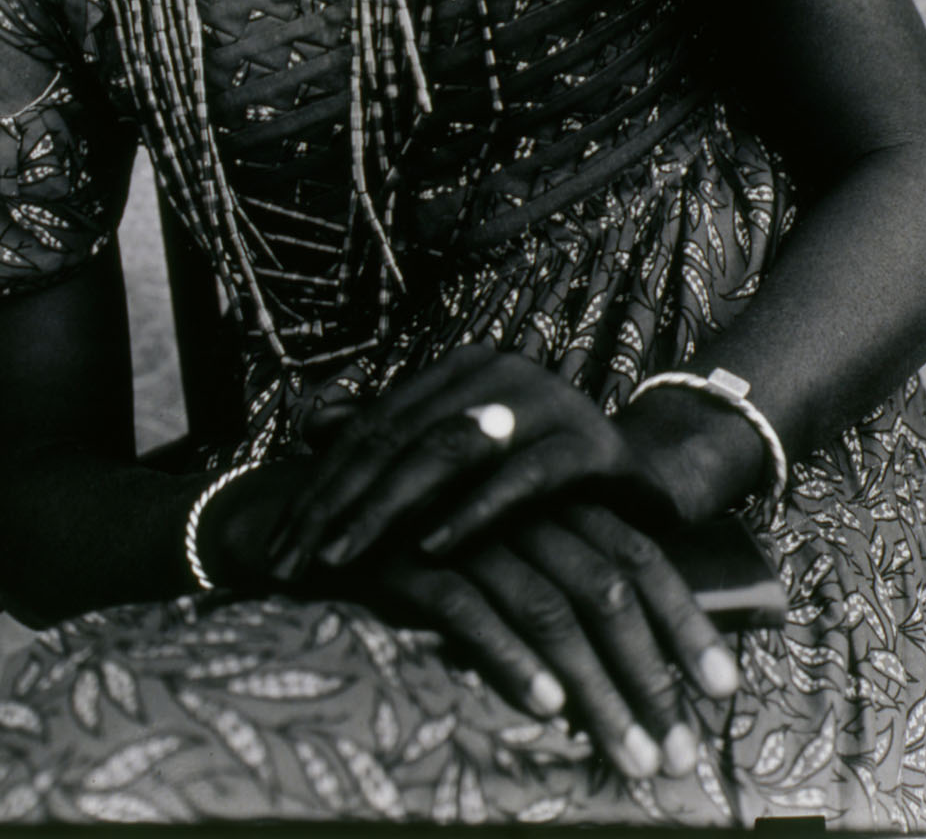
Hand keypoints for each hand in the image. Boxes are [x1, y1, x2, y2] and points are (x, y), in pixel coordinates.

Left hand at [267, 347, 684, 575]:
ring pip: (448, 454)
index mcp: (462, 367)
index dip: (324, 480)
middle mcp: (500, 370)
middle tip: (296, 559)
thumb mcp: (463, 452)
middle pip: (401, 438)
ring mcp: (548, 401)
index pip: (376, 424)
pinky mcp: (589, 445)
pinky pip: (519, 481)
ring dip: (388, 509)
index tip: (281, 538)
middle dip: (340, 503)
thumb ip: (397, 437)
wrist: (644, 477)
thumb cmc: (538, 470)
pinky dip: (471, 514)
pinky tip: (432, 547)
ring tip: (344, 555)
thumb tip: (311, 425)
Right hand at [333, 509, 736, 779]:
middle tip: (679, 754)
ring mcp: (465, 531)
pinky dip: (511, 658)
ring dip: (599, 691)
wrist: (320, 509)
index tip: (725, 691)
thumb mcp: (510, 550)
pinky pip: (469, 610)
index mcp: (554, 501)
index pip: (641, 557)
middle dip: (651, 678)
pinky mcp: (408, 558)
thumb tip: (646, 658)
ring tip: (631, 759)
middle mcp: (520, 510)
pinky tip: (545, 707)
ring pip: (550, 609)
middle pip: (608, 591)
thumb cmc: (432, 542)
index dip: (686, 623)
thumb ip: (569, 582)